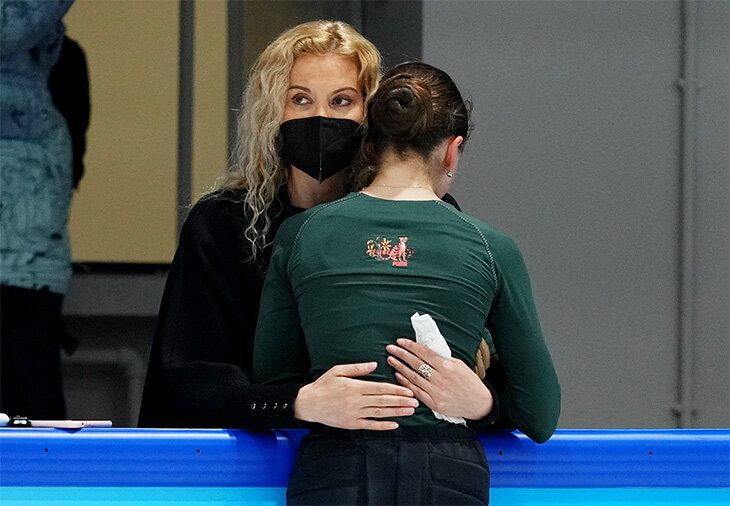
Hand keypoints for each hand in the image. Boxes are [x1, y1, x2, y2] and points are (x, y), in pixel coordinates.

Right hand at [293, 362, 417, 429]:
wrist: (308, 404)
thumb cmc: (323, 385)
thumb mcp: (337, 371)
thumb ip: (357, 368)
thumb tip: (374, 364)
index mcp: (354, 387)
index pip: (380, 389)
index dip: (396, 390)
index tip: (408, 391)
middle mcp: (356, 402)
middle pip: (383, 402)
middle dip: (401, 402)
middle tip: (415, 402)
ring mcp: (354, 414)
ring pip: (379, 414)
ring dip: (396, 413)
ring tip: (410, 411)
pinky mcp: (351, 424)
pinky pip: (370, 425)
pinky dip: (383, 426)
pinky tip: (395, 425)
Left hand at [386, 339, 492, 419]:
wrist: (478, 403)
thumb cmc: (470, 382)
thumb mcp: (459, 364)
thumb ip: (442, 358)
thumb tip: (426, 349)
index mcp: (447, 366)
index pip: (424, 353)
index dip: (410, 346)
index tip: (400, 341)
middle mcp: (441, 378)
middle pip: (416, 363)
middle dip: (401, 354)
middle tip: (390, 348)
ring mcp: (436, 392)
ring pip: (413, 377)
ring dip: (400, 367)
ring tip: (391, 360)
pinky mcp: (434, 403)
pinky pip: (416, 391)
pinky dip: (405, 383)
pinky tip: (398, 375)